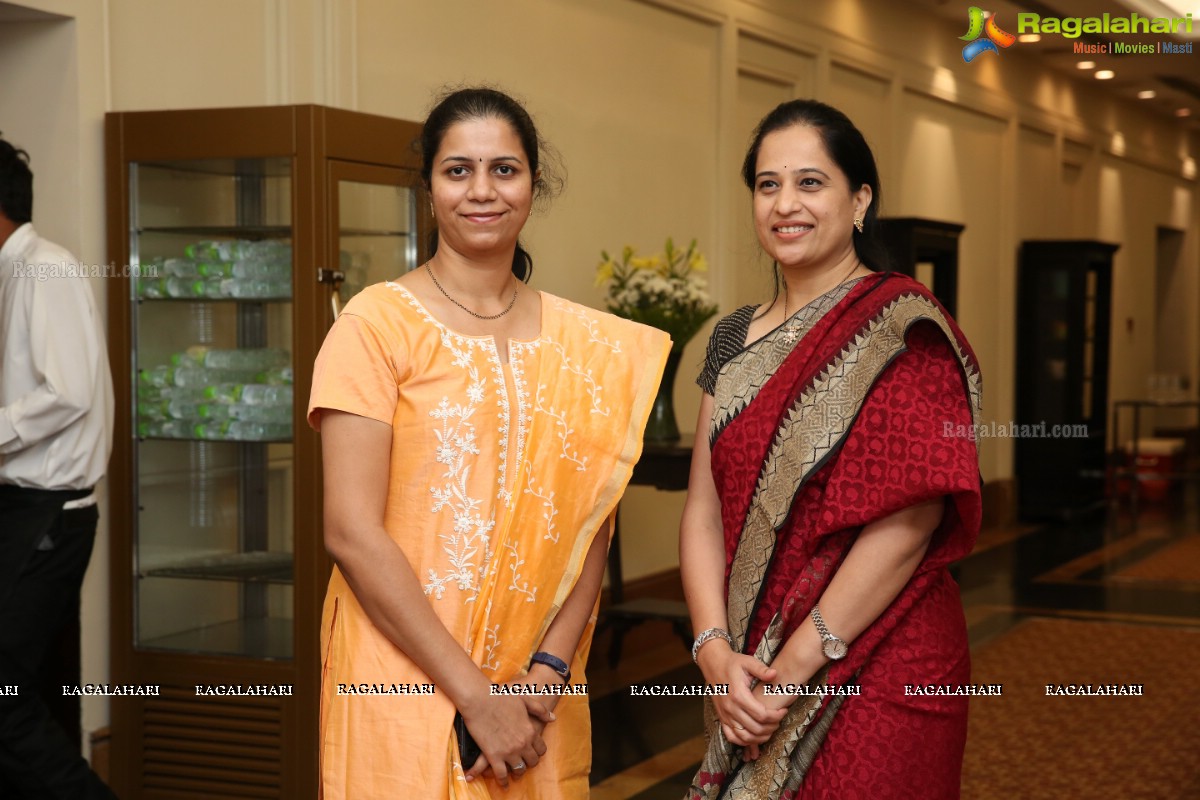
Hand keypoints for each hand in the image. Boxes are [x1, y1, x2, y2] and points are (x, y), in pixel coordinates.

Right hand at [459, 689, 551, 786]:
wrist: (479, 700)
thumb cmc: (500, 697)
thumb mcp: (525, 700)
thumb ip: (540, 710)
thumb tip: (553, 719)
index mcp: (530, 730)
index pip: (541, 749)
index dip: (538, 752)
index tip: (533, 753)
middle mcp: (522, 744)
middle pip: (532, 761)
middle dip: (529, 763)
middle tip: (524, 763)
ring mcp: (508, 752)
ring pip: (519, 770)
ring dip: (517, 772)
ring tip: (514, 774)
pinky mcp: (493, 756)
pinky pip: (501, 775)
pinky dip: (503, 781)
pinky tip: (503, 783)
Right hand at [697, 642, 786, 756]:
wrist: (713, 664)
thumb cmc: (733, 663)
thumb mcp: (748, 662)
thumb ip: (762, 670)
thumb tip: (775, 674)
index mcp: (739, 695)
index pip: (762, 715)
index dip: (776, 716)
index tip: (784, 710)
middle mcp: (731, 708)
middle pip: (756, 728)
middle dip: (772, 727)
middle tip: (779, 720)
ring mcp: (725, 715)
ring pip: (745, 737)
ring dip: (760, 737)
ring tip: (770, 729)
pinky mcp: (722, 718)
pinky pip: (732, 737)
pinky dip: (744, 741)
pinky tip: (754, 736)